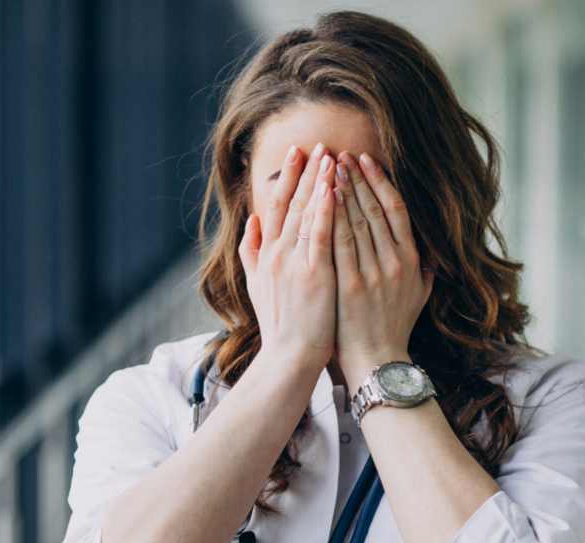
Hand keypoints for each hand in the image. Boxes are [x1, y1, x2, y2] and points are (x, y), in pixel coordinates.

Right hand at [239, 144, 339, 371]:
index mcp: (266, 254)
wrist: (289, 358)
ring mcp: (295, 262)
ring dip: (319, 181)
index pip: (276, 205)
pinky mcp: (314, 273)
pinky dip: (326, 208)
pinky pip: (321, 232)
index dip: (287, 177)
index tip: (296, 152)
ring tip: (330, 155)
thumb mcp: (256, 285)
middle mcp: (277, 253)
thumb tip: (251, 219)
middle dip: (306, 170)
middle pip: (292, 202)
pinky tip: (334, 186)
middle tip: (317, 143)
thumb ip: (251, 251)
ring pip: (307, 212)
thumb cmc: (281, 326)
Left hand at [330, 152, 433, 384]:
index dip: (381, 181)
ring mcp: (371, 272)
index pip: (396, 209)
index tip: (368, 160)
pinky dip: (329, 218)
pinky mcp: (348, 284)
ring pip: (354, 221)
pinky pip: (337, 243)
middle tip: (340, 154)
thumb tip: (430, 244)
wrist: (377, 359)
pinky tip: (320, 199)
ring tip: (327, 166)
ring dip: (341, 190)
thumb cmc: (396, 326)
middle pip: (373, 209)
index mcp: (411, 259)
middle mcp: (394, 261)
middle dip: (356, 178)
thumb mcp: (421, 294)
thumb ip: (426, 266)